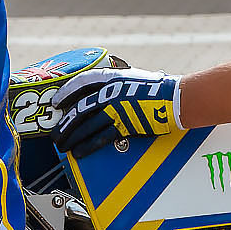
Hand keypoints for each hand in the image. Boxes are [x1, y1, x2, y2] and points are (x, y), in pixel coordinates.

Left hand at [49, 69, 182, 157]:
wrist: (175, 98)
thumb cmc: (158, 89)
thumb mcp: (132, 79)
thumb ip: (115, 86)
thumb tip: (100, 97)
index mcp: (112, 77)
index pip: (82, 82)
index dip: (66, 93)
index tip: (57, 102)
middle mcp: (110, 91)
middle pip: (80, 108)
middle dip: (65, 123)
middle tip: (55, 134)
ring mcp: (116, 108)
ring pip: (86, 124)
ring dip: (71, 136)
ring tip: (62, 146)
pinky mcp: (124, 124)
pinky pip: (100, 137)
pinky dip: (87, 146)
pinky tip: (79, 152)